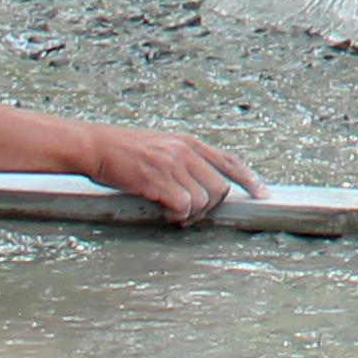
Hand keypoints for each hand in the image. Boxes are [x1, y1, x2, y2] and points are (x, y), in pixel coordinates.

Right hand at [76, 123, 267, 222]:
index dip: (249, 178)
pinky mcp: (157, 177)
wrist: (95, 147)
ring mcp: (172, 163)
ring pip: (204, 199)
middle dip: (210, 206)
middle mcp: (185, 150)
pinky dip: (177, 215)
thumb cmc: (124, 151)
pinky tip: (164, 211)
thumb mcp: (162, 148)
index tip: (262, 194)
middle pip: (221, 187)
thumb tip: (203, 187)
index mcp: (189, 142)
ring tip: (173, 211)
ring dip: (191, 213)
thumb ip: (184, 162)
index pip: (229, 160)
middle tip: (190, 212)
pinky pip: (183, 205)